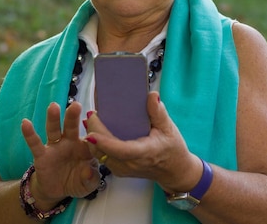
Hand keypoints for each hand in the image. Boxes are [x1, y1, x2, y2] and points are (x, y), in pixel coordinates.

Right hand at [21, 101, 100, 206]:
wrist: (57, 191)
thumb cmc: (78, 181)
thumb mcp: (88, 184)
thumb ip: (91, 179)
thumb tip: (88, 172)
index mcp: (85, 146)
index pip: (90, 136)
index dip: (93, 130)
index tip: (95, 118)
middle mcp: (70, 142)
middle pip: (71, 126)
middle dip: (73, 116)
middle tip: (76, 105)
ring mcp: (55, 147)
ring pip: (54, 130)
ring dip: (54, 119)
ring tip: (53, 106)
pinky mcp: (42, 155)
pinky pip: (35, 144)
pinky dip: (30, 134)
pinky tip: (25, 123)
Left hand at [85, 91, 201, 192]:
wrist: (173, 171)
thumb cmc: (172, 150)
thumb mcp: (169, 128)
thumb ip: (158, 112)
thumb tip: (151, 95)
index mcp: (144, 153)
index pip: (121, 150)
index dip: (104, 141)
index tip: (92, 131)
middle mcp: (130, 164)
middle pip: (103, 150)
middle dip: (94, 131)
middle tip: (92, 113)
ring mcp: (122, 169)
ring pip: (99, 154)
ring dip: (93, 136)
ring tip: (93, 118)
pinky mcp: (118, 169)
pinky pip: (101, 156)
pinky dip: (96, 143)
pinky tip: (96, 129)